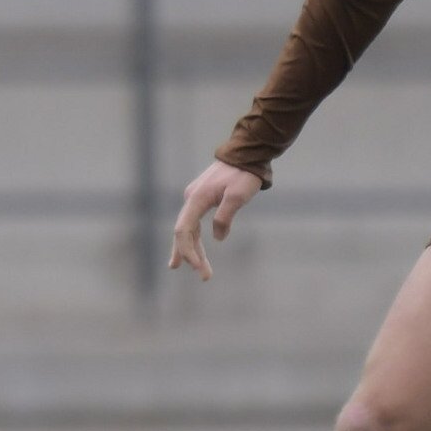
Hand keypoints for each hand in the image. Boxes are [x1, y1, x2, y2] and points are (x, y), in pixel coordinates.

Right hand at [168, 160, 263, 279]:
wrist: (246, 153)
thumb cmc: (243, 174)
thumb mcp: (237, 197)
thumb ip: (224, 217)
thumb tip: (218, 238)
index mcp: (196, 199)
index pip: (184, 231)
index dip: (188, 252)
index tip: (198, 268)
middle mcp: (191, 198)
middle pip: (183, 232)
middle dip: (190, 255)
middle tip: (203, 276)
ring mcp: (195, 197)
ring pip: (188, 228)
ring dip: (192, 249)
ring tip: (194, 268)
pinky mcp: (202, 197)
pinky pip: (194, 222)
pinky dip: (195, 237)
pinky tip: (198, 249)